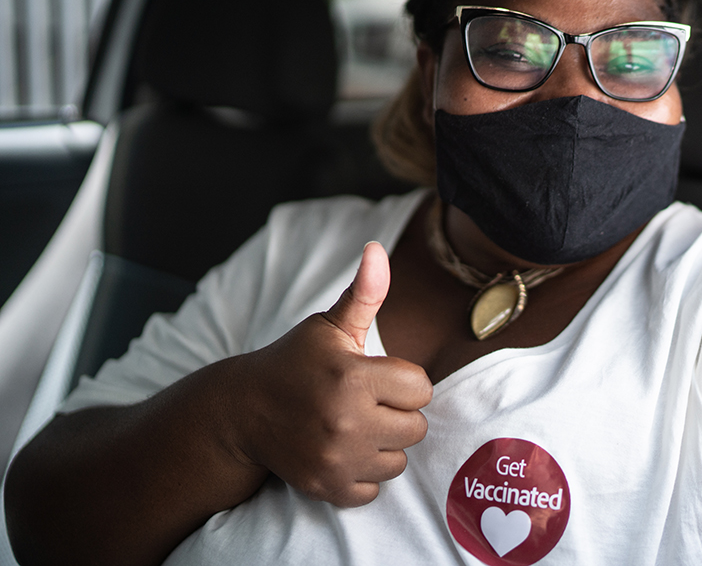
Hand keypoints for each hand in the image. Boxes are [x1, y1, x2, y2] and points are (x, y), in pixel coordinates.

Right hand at [233, 242, 432, 506]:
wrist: (243, 411)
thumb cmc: (296, 362)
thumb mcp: (329, 325)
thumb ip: (364, 293)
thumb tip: (376, 249)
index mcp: (352, 376)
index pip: (422, 388)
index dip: (402, 380)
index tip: (375, 376)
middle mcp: (346, 420)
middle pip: (417, 427)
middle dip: (397, 413)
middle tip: (365, 402)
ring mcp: (336, 458)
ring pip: (399, 460)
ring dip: (383, 445)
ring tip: (354, 425)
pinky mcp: (327, 486)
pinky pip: (374, 488)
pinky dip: (363, 474)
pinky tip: (341, 450)